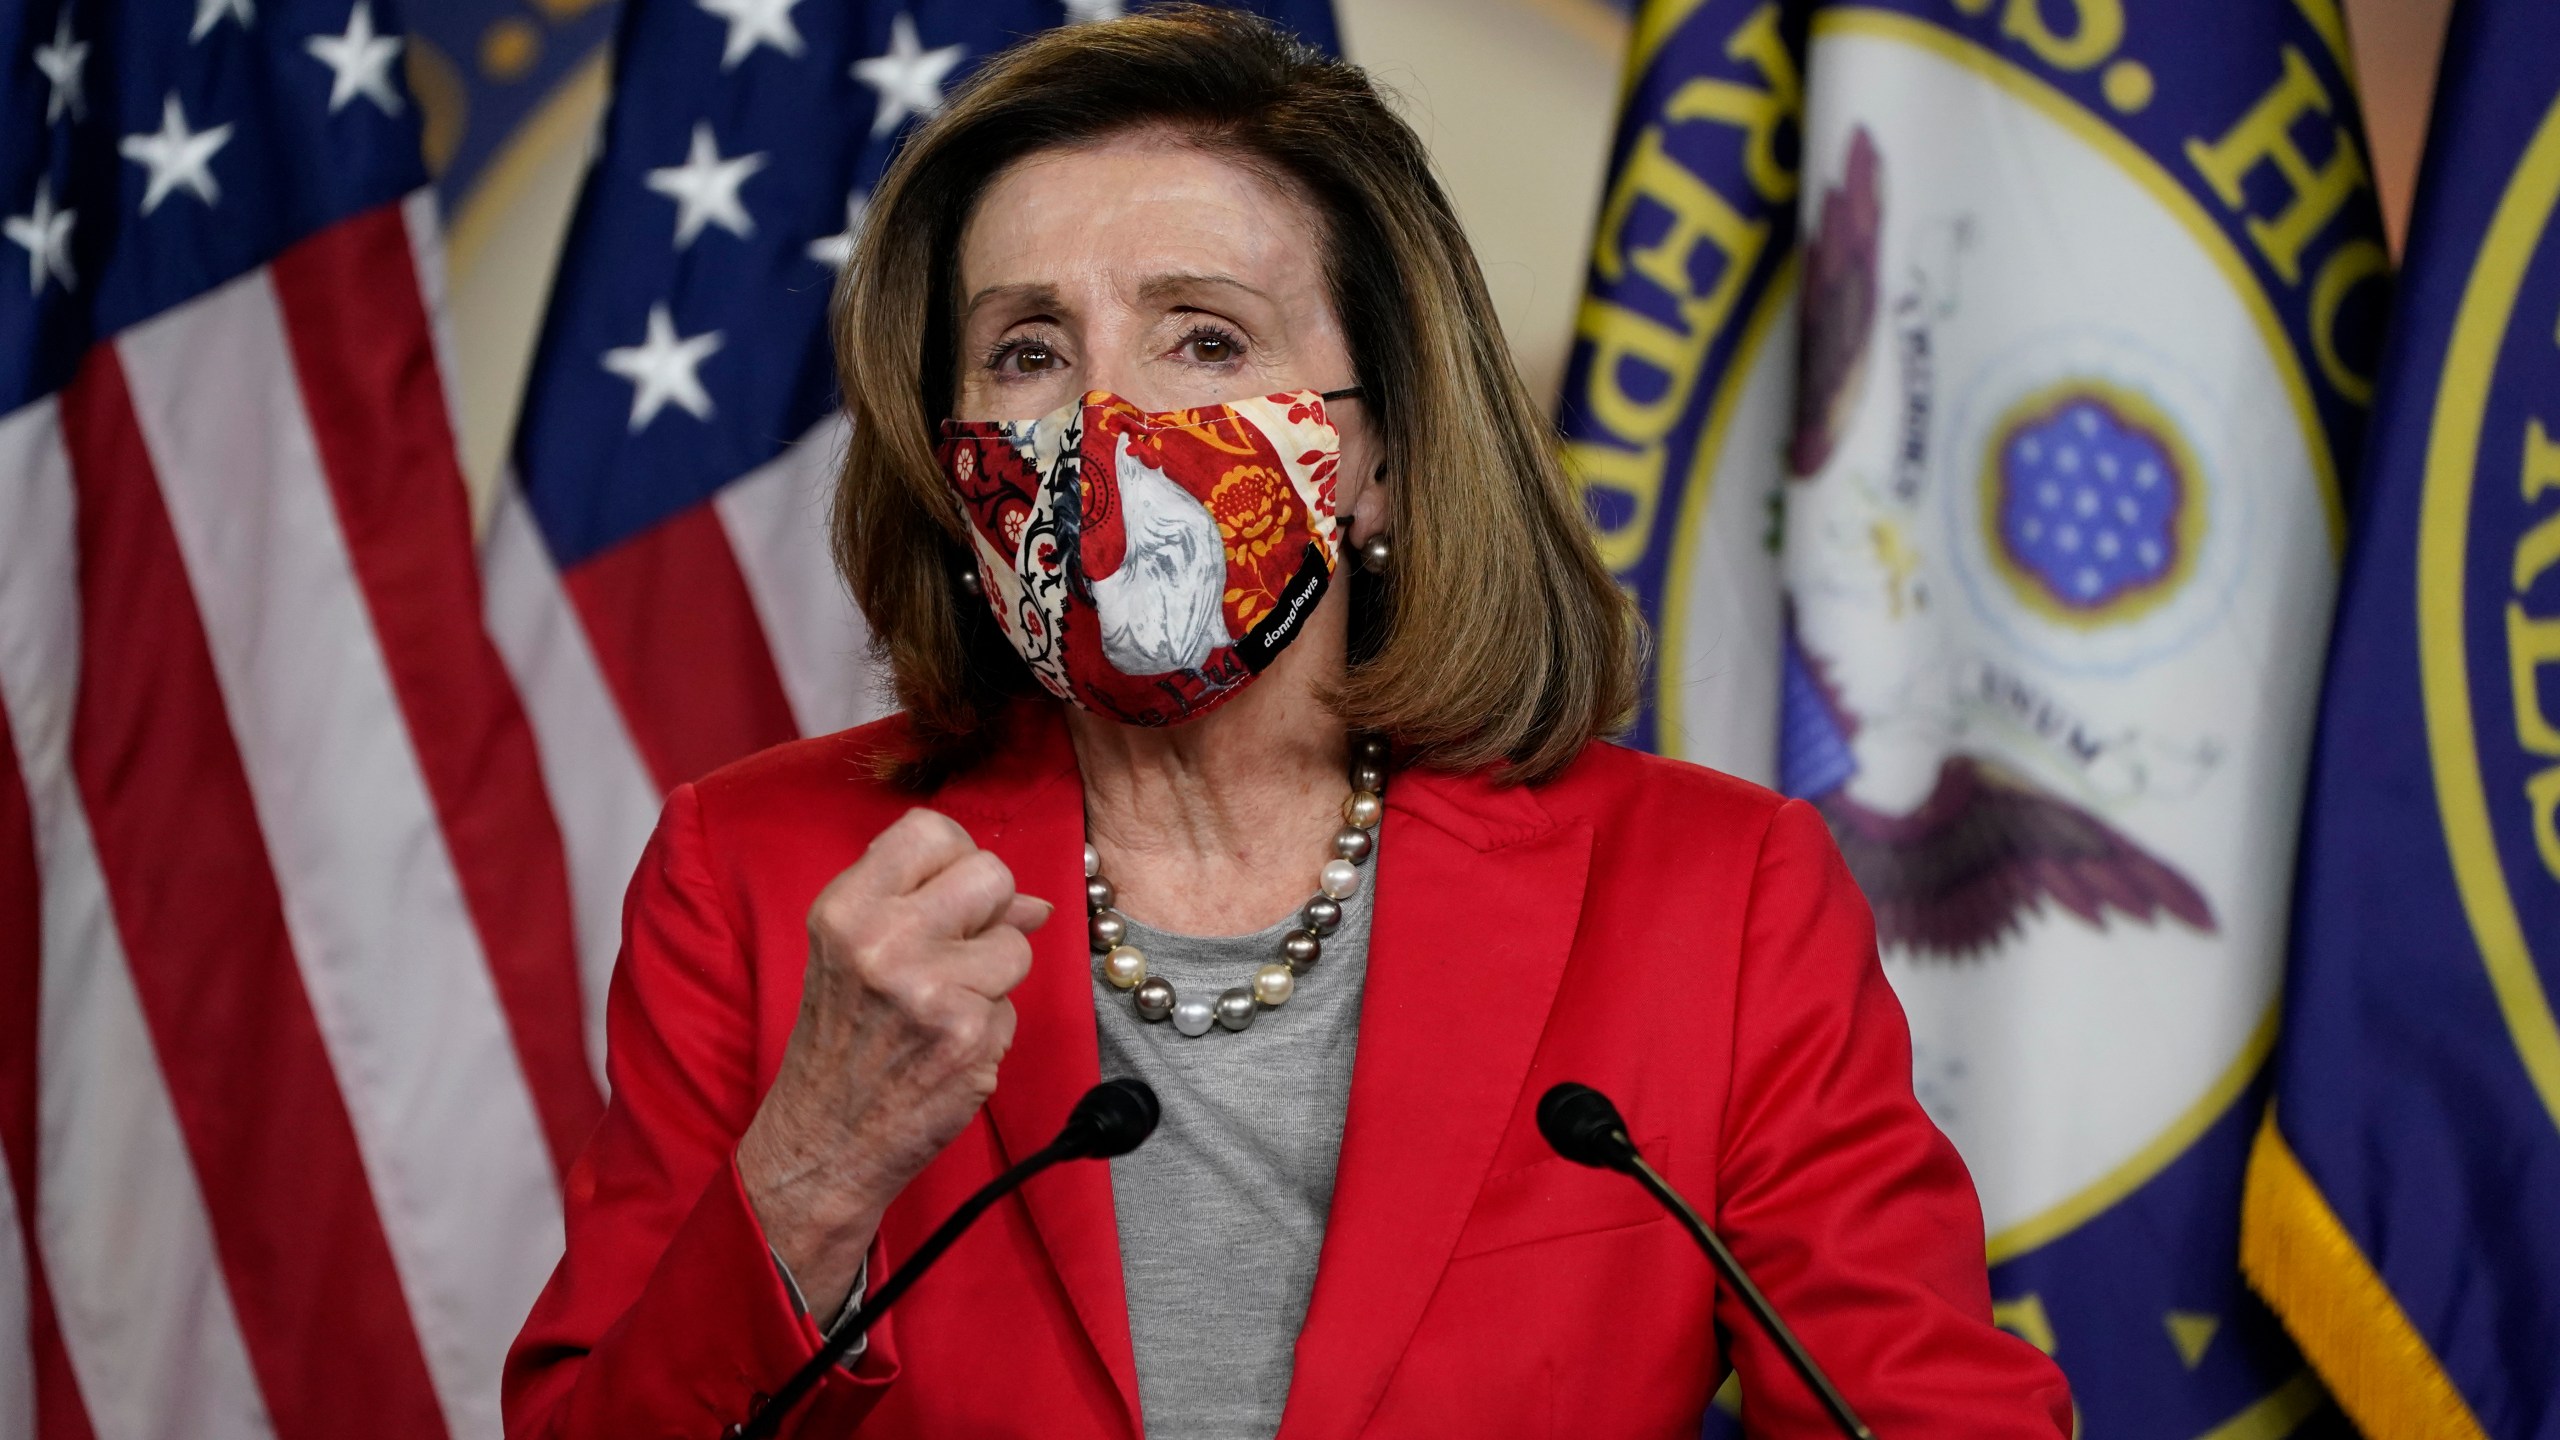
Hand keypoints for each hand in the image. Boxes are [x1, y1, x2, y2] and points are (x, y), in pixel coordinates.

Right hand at [737, 808, 1051, 1315]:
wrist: (821, 1140)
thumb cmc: (841, 1040)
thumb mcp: (852, 952)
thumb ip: (927, 906)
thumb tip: (1032, 901)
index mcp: (846, 908)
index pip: (931, 829)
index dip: (955, 859)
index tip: (947, 896)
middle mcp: (884, 940)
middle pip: (992, 874)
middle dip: (990, 913)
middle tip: (955, 953)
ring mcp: (930, 989)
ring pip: (1016, 945)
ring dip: (993, 978)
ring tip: (941, 1008)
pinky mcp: (968, 1037)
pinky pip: (1013, 1007)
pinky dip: (989, 1029)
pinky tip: (945, 1049)